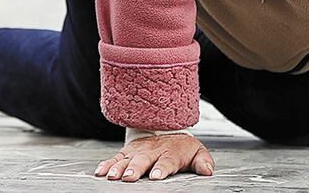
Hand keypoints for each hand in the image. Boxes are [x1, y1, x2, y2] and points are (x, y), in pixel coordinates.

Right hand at [94, 133, 213, 181]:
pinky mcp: (127, 152)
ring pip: (126, 159)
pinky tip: (100, 172)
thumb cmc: (182, 148)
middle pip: (142, 160)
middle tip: (129, 177)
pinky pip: (115, 158)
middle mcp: (152, 151)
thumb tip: (208, 170)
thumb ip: (203, 162)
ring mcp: (138, 151)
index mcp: (170, 153)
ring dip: (118, 168)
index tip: (155, 176)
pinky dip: (106, 164)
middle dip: (135, 169)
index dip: (161, 168)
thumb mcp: (197, 152)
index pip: (166, 161)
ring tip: (112, 177)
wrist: (167, 130)